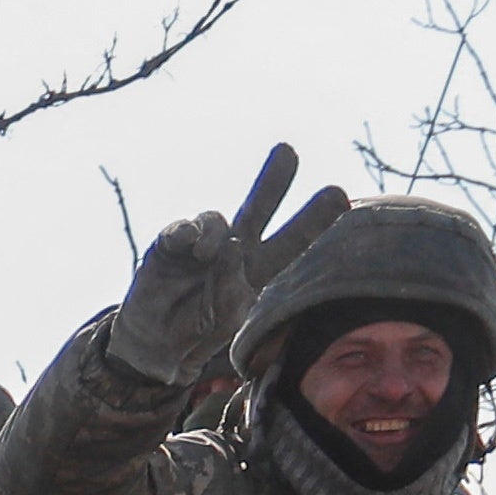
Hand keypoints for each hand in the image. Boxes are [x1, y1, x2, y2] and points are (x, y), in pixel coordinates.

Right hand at [103, 144, 354, 387]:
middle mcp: (235, 249)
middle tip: (288, 152)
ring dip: (214, 236)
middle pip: (258, 208)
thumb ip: (230, 285)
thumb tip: (230, 244)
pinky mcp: (173, 243)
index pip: (292, 242)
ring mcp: (203, 244)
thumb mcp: (221, 320)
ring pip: (217, 219)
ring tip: (204, 257)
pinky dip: (186, 234)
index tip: (340, 194)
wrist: (154, 342)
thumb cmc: (196, 334)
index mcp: (257, 270)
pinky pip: (184, 228)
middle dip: (273, 180)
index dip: (314, 219)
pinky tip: (185, 247)